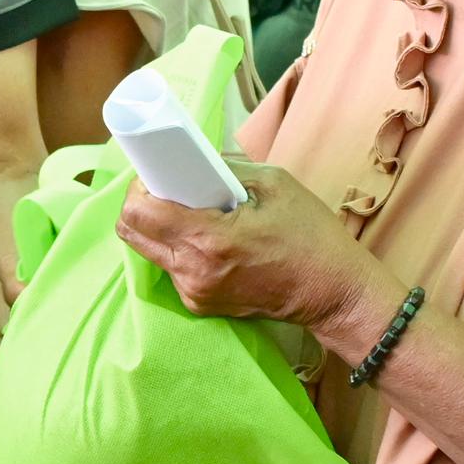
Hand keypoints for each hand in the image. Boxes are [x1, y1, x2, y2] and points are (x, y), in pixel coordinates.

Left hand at [119, 157, 379, 340]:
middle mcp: (193, 270)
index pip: (138, 211)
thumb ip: (225, 168)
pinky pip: (172, 268)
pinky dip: (181, 248)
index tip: (158, 175)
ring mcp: (194, 292)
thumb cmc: (310, 236)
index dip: (142, 186)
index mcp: (209, 238)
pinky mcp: (200, 304)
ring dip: (162, 227)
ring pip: (150, 250)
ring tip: (198, 215)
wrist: (332, 292)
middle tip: (172, 190)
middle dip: (144, 204)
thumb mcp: (274, 183)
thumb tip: (193, 159)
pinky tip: (211, 240)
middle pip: (131, 232)